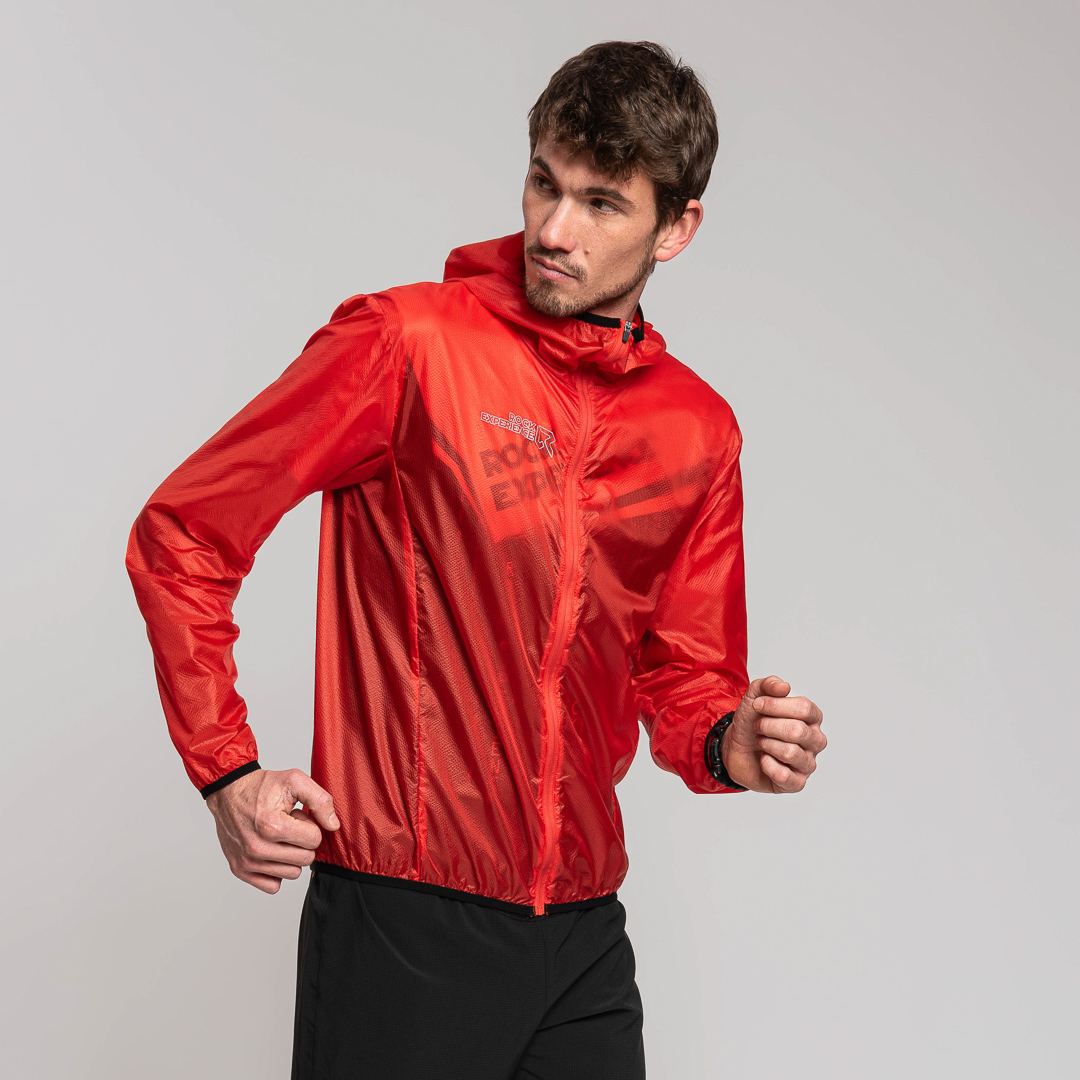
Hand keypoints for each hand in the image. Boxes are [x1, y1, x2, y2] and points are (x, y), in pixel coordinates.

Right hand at [205, 768, 339, 893]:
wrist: (229, 792)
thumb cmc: (261, 786)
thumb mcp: (295, 780)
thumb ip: (320, 800)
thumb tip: (333, 825)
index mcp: (272, 825)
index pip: (314, 840)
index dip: (310, 826)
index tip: (297, 816)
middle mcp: (257, 847)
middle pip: (306, 859)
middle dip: (302, 841)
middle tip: (288, 825)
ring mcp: (247, 862)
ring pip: (293, 873)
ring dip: (290, 856)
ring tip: (278, 836)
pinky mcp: (240, 870)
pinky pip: (273, 885)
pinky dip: (276, 871)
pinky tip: (271, 851)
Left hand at [722, 675, 825, 792]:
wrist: (736, 748)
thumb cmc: (752, 723)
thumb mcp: (754, 698)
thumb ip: (767, 685)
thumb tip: (784, 686)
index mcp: (812, 717)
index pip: (804, 708)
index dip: (776, 706)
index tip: (757, 705)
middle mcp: (815, 740)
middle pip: (797, 731)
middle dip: (767, 726)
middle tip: (757, 727)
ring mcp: (808, 763)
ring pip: (790, 753)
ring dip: (766, 744)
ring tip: (761, 742)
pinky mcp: (797, 783)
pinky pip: (784, 776)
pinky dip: (766, 765)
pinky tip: (764, 760)